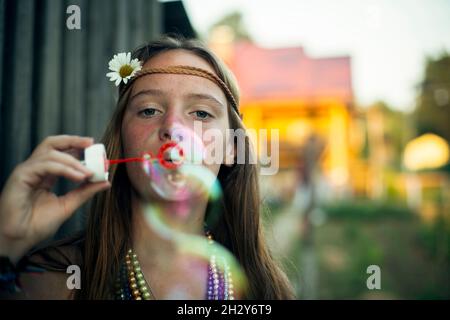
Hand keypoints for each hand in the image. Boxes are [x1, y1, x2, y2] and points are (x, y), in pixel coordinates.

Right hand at [0, 135, 110, 262]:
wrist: (20, 238)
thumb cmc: (37, 225)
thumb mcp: (68, 205)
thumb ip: (85, 192)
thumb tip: (105, 182)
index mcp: (45, 174)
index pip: (61, 152)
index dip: (77, 147)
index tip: (96, 149)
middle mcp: (35, 169)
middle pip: (52, 144)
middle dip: (73, 140)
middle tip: (91, 144)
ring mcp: (27, 171)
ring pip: (51, 153)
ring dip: (74, 161)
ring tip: (89, 173)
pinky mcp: (21, 176)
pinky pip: (46, 165)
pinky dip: (65, 169)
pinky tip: (78, 177)